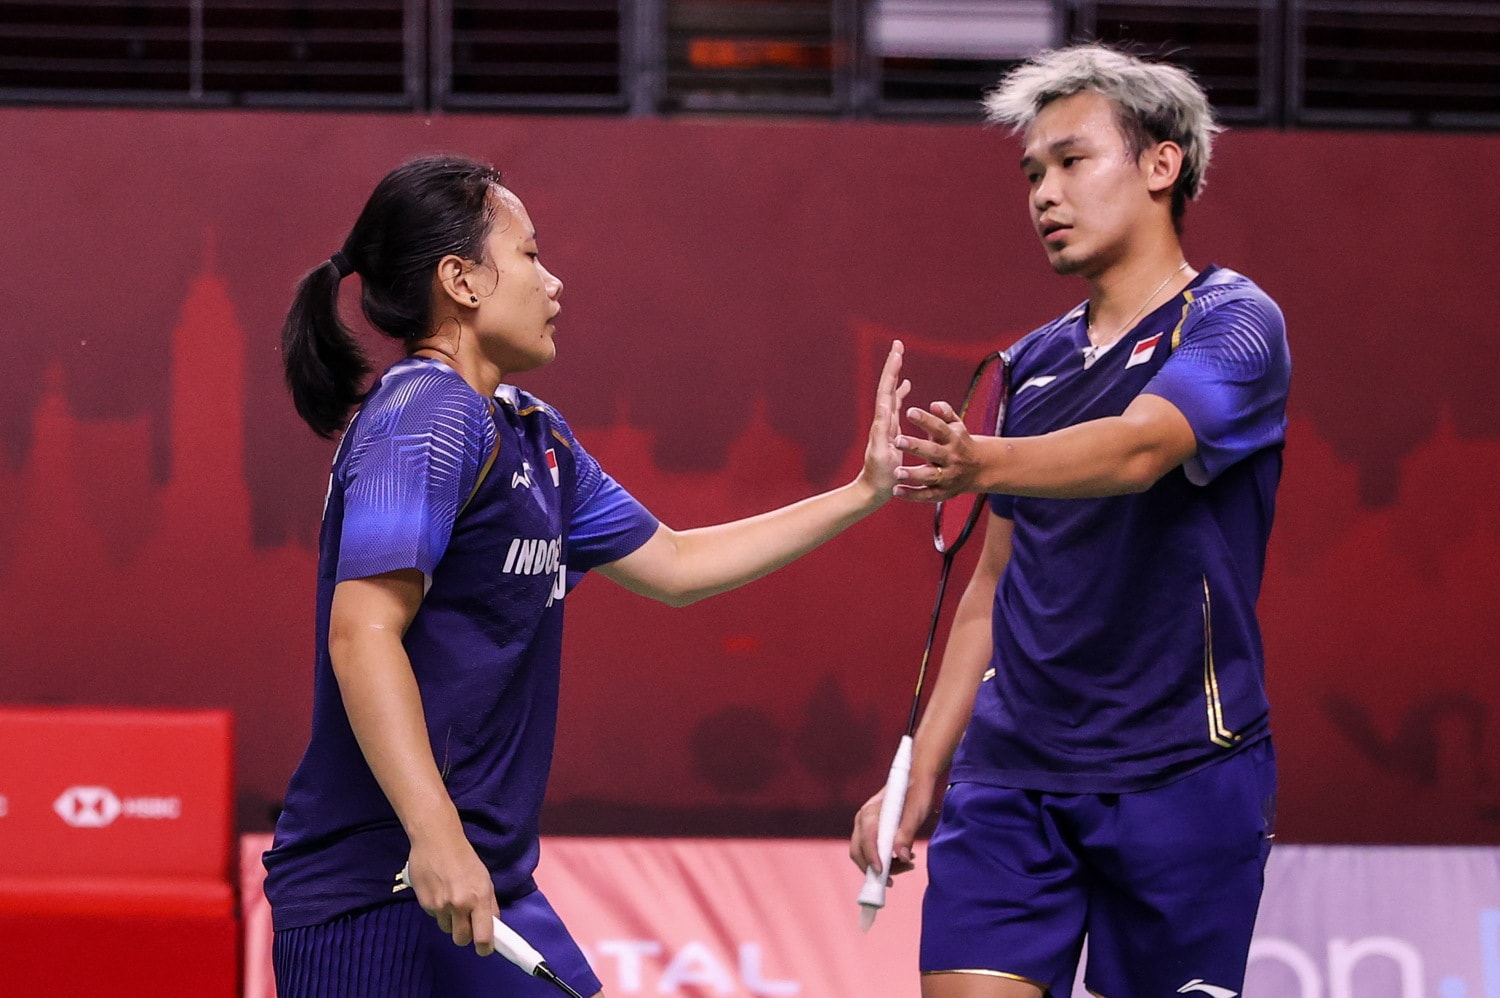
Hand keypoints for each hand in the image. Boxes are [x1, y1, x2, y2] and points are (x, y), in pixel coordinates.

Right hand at [405, 827, 498, 955]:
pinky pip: (434, 917)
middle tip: (466, 923)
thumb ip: (488, 904)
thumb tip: (492, 926)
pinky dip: (438, 910)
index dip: (485, 947)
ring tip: (451, 900)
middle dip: (465, 935)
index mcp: (479, 898)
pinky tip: (440, 892)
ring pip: (447, 928)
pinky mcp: (424, 904)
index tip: (485, 949)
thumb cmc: (465, 859)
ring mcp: (440, 906)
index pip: (483, 936)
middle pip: (461, 939)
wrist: (437, 841)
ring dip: (450, 921)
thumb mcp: (485, 879)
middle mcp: (459, 905)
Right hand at [849, 776, 936, 881]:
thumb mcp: (916, 813)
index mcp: (870, 813)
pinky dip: (884, 859)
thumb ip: (906, 834)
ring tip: (908, 865)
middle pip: (858, 851)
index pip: (866, 840)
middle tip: (893, 880)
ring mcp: (865, 825)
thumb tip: (901, 858)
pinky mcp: (872, 830)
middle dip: (873, 869)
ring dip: (882, 865)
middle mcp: (863, 819)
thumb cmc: (917, 793)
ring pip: (864, 853)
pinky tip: (904, 858)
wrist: (916, 779)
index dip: (872, 858)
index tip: (883, 874)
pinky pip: (871, 849)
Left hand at [856, 341, 911, 502]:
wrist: (873, 489)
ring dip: (896, 374)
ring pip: (892, 392)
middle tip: (897, 345)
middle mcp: (882, 419)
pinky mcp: (891, 429)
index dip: (892, 370)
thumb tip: (884, 408)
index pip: (886, 390)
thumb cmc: (879, 476)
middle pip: (888, 386)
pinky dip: (900, 391)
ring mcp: (886, 423)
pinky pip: (896, 404)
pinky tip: (905, 386)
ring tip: (900, 358)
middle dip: (892, 365)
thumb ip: (881, 432)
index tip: (897, 351)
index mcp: (882, 422)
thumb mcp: (881, 455)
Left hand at [892, 400, 982, 502]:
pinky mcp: (944, 492)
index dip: (925, 420)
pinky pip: (927, 495)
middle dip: (916, 446)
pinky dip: (912, 495)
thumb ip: (945, 413)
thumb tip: (934, 405)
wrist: (980, 469)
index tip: (909, 412)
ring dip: (914, 475)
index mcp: (954, 438)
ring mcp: (948, 476)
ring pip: (931, 476)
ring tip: (896, 472)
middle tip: (897, 440)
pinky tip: (896, 491)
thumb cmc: (960, 442)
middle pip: (934, 452)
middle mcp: (952, 457)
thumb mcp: (957, 426)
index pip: (939, 427)